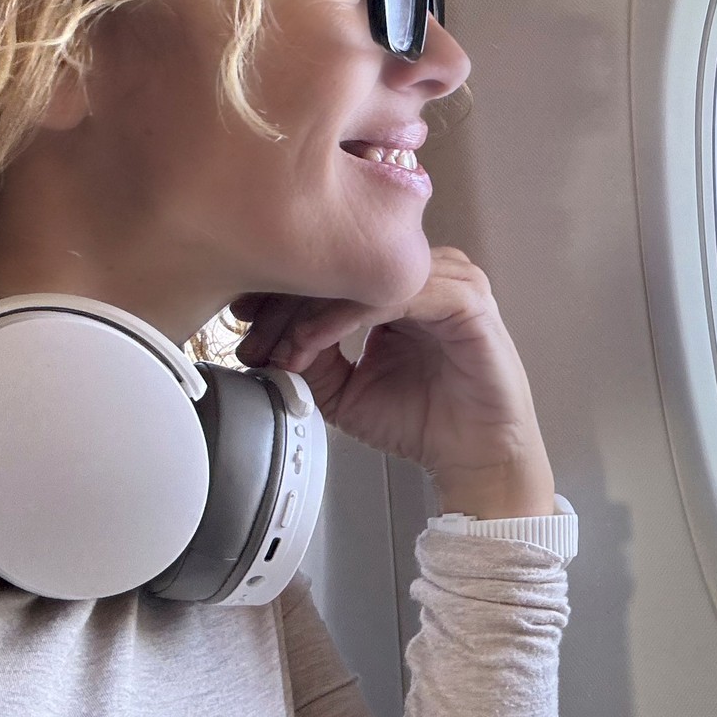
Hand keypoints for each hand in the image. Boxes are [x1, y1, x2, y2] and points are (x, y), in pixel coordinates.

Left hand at [232, 248, 555, 519]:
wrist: (475, 457)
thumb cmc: (423, 421)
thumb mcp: (342, 389)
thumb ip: (309, 357)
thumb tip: (264, 335)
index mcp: (400, 284)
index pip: (335, 262)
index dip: (282, 287)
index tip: (241, 319)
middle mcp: (426, 273)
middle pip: (346, 258)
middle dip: (289, 297)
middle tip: (253, 335)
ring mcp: (450, 281)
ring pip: (366, 271)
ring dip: (315, 306)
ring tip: (285, 345)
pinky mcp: (467, 299)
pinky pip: (398, 292)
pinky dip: (348, 315)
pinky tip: (316, 341)